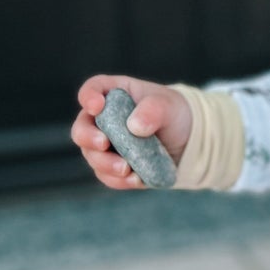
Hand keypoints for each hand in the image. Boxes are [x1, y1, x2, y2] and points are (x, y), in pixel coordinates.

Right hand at [71, 75, 193, 188]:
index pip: (92, 90)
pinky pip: (107, 176)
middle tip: (104, 144)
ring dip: (105, 164)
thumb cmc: (174, 114)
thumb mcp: (169, 106)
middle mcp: (104, 120)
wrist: (188, 141)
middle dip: (88, 137)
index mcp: (114, 95)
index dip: (88, 97)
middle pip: (81, 128)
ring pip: (92, 156)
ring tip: (127, 169)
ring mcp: (107, 145)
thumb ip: (153, 110)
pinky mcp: (115, 167)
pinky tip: (136, 179)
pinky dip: (118, 179)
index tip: (97, 107)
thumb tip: (134, 126)